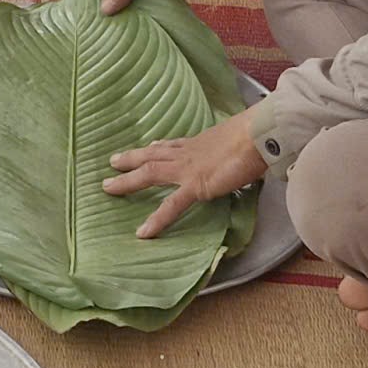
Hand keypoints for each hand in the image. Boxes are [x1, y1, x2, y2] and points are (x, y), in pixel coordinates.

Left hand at [103, 111, 265, 239]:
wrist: (259, 134)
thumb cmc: (258, 135)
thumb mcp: (242, 139)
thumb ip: (238, 148)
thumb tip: (249, 152)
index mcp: (201, 142)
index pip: (175, 144)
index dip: (159, 146)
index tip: (149, 146)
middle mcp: (189, 152)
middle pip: (153, 154)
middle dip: (132, 158)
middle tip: (113, 162)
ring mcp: (188, 168)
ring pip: (149, 172)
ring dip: (127, 180)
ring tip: (108, 188)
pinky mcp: (195, 185)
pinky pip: (171, 205)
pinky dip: (156, 220)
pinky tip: (143, 233)